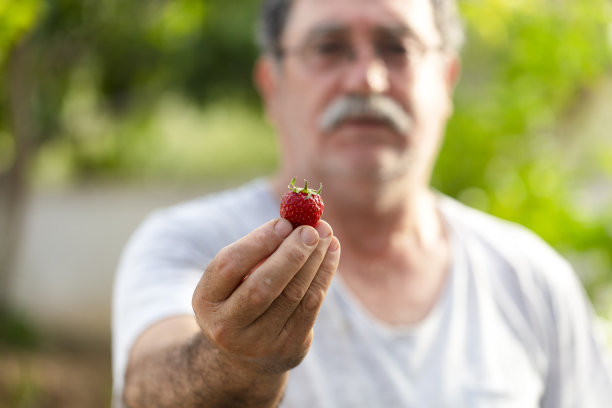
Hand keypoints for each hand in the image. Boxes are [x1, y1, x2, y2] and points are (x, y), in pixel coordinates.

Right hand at [192, 218, 339, 375]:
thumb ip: (256, 251)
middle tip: (311, 229)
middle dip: (291, 254)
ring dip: (314, 259)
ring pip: (293, 294)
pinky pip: (311, 305)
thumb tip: (293, 219)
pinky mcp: (289, 347)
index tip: (284, 222)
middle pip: (262, 286)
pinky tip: (331, 252)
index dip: (258, 242)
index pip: (229, 266)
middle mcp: (227, 326)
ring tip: (325, 233)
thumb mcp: (234, 278)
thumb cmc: (240, 297)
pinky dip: (324, 274)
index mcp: (207, 300)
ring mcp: (259, 342)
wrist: (246, 355)